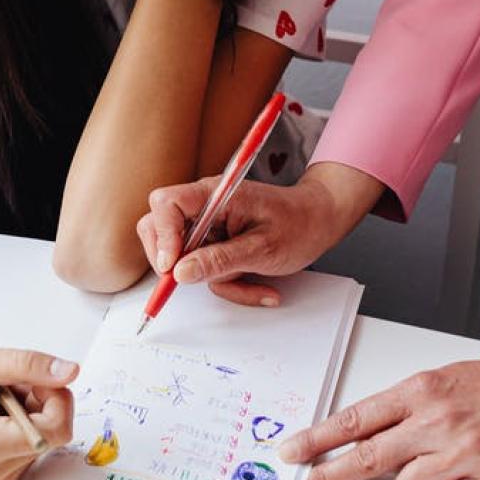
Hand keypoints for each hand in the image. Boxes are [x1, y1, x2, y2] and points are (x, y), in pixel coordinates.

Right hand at [0, 346, 77, 479]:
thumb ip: (29, 365)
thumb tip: (70, 371)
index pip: (56, 430)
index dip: (56, 397)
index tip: (36, 377)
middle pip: (52, 435)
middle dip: (41, 401)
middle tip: (8, 384)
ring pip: (44, 440)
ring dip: (32, 410)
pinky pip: (31, 448)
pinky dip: (23, 424)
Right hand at [134, 162, 382, 305]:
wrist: (320, 222)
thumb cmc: (299, 224)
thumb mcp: (263, 249)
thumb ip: (220, 260)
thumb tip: (180, 273)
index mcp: (215, 194)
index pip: (167, 204)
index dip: (162, 235)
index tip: (171, 267)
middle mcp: (205, 205)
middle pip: (160, 227)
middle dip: (173, 261)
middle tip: (195, 280)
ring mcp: (208, 224)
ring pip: (184, 257)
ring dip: (215, 279)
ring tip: (251, 282)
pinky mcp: (215, 242)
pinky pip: (204, 268)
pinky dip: (228, 283)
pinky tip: (257, 284)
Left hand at [279, 358, 479, 479]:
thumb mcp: (451, 380)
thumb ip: (413, 406)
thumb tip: (379, 433)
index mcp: (423, 390)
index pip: (356, 418)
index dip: (318, 438)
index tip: (293, 451)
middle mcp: (437, 422)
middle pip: (366, 458)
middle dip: (330, 474)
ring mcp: (462, 454)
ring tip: (445, 467)